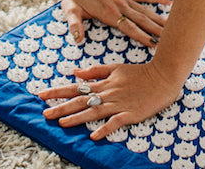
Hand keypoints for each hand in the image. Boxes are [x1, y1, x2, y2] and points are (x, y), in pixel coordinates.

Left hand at [40, 61, 181, 139]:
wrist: (163, 75)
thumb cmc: (140, 72)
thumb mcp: (116, 68)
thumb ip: (96, 71)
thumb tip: (75, 72)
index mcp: (103, 83)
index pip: (76, 87)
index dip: (58, 92)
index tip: (41, 95)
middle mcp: (107, 93)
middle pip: (80, 101)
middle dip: (61, 107)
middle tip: (44, 114)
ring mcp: (119, 104)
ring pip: (94, 111)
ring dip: (77, 118)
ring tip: (61, 123)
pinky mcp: (131, 113)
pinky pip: (115, 122)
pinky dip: (105, 128)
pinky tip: (94, 136)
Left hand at [62, 0, 170, 47]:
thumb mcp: (71, 11)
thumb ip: (75, 25)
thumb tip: (77, 39)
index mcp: (109, 13)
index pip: (129, 27)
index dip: (142, 36)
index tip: (155, 44)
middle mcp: (120, 5)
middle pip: (142, 20)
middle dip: (156, 30)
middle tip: (171, 39)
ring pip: (145, 10)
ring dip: (158, 19)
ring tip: (172, 27)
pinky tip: (168, 2)